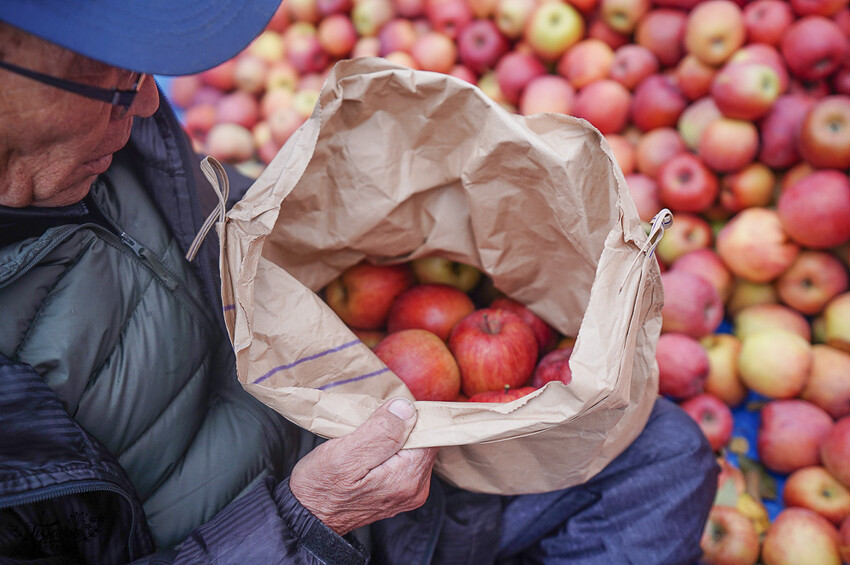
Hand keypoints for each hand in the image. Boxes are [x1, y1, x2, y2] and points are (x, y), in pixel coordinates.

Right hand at [289, 397, 437, 535]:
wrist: (307, 517)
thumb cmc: (320, 487)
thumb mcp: (345, 455)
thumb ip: (380, 432)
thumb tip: (407, 408)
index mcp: (408, 478)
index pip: (430, 433)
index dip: (410, 416)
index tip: (384, 413)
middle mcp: (416, 488)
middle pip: (424, 441)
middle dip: (401, 426)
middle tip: (370, 425)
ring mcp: (409, 492)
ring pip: (414, 448)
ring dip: (395, 437)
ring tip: (367, 437)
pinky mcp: (400, 492)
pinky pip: (405, 460)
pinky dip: (391, 449)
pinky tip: (370, 449)